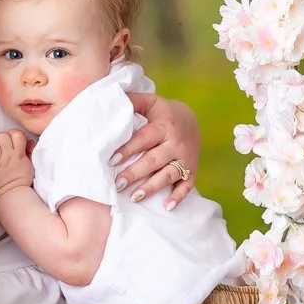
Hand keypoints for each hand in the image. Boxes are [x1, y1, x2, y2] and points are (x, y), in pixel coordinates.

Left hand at [0, 129, 33, 201]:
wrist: (12, 196)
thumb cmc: (21, 181)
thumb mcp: (30, 165)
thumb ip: (29, 152)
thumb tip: (29, 141)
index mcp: (18, 154)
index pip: (16, 134)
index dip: (12, 135)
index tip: (11, 141)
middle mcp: (7, 156)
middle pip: (1, 136)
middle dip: (0, 139)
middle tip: (0, 147)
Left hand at [116, 93, 201, 209]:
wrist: (192, 120)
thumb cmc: (163, 113)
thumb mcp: (150, 102)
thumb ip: (132, 101)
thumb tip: (111, 98)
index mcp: (164, 125)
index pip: (143, 139)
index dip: (128, 149)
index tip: (112, 160)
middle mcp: (176, 143)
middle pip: (154, 160)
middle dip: (135, 173)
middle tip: (118, 184)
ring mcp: (185, 158)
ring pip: (168, 175)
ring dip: (152, 187)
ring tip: (134, 197)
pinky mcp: (192, 171)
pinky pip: (187, 186)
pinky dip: (178, 197)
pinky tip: (167, 206)